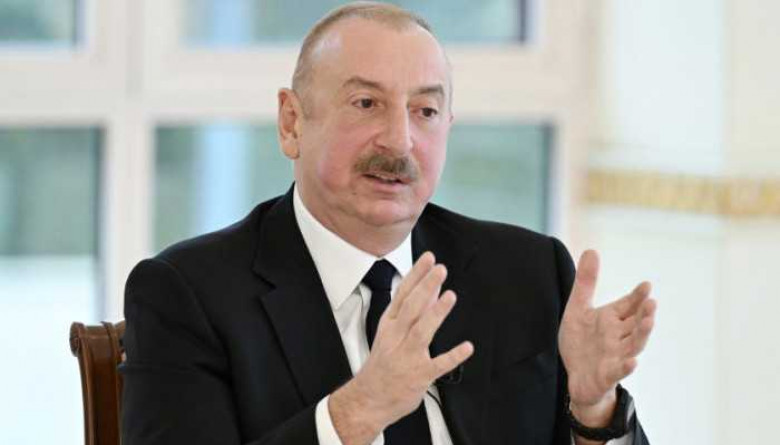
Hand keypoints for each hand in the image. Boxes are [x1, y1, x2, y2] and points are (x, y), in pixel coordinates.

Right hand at [329, 252, 473, 443]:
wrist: (369, 399)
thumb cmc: (383, 364)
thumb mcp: (392, 334)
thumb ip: (413, 312)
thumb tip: (432, 288)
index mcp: (389, 325)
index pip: (403, 294)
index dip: (416, 275)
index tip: (428, 259)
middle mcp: (397, 338)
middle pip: (411, 308)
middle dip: (425, 287)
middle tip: (440, 270)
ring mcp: (407, 357)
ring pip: (422, 331)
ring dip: (436, 313)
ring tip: (450, 296)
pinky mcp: (419, 376)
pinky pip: (438, 365)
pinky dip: (452, 356)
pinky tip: (467, 347)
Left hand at [558, 250, 655, 421]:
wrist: (576, 377)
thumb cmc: (581, 342)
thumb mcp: (578, 309)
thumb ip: (586, 282)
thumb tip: (592, 250)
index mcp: (612, 319)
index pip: (629, 305)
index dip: (638, 296)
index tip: (646, 285)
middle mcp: (618, 336)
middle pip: (636, 323)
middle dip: (644, 312)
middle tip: (652, 301)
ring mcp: (615, 356)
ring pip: (634, 344)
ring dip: (643, 334)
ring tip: (650, 322)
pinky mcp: (607, 374)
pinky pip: (619, 370)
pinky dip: (626, 366)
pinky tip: (633, 361)